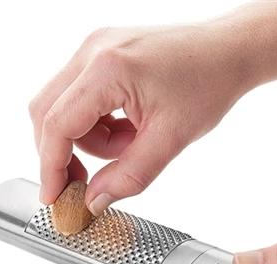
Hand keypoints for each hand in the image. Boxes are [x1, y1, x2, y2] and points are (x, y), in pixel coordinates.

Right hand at [29, 24, 252, 213]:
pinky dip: (100, 124)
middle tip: (87, 180)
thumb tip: (94, 200)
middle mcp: (92, 51)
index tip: (53, 197)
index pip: (57, 124)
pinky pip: (82, 99)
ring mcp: (95, 49)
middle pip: (48, 113)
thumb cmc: (208, 84)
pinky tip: (130, 127)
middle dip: (65, 153)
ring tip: (133, 142)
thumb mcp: (170, 140)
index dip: (50, 167)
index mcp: (107, 69)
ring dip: (92, 139)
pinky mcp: (102, 55)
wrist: (228, 51)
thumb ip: (129, 177)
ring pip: (66, 109)